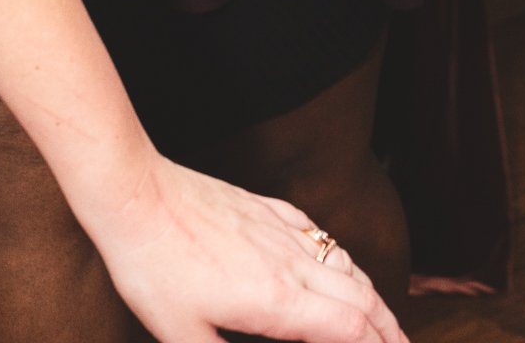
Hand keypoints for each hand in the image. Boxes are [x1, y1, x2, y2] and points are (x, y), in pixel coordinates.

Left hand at [91, 155, 405, 342]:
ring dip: (371, 296)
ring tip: (383, 320)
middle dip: (389, 329)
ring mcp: (279, 230)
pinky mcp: (264, 208)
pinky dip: (342, 259)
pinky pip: (319, 235)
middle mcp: (290, 262)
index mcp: (276, 300)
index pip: (350, 330)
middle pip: (361, 298)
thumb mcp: (182, 339)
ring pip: (344, 264)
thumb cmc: (153, 267)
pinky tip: (339, 265)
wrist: (136, 195)